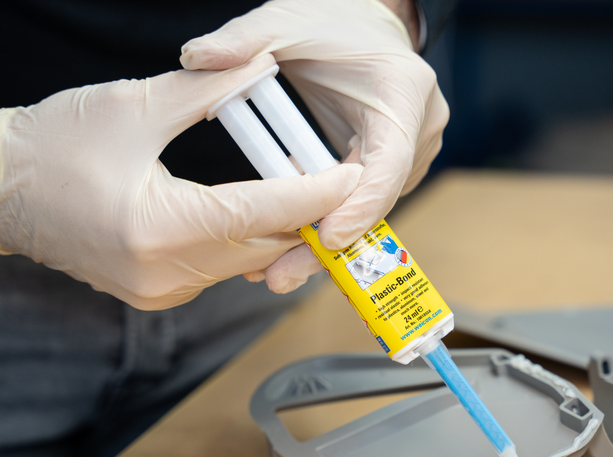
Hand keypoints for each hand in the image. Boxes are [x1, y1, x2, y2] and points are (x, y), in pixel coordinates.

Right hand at [0, 54, 361, 309]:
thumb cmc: (53, 147)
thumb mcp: (134, 106)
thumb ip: (205, 91)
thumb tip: (259, 70)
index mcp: (163, 226)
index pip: (264, 211)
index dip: (315, 193)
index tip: (350, 176)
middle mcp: (167, 272)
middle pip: (264, 247)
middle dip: (303, 215)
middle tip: (330, 177)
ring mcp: (162, 290)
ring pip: (246, 262)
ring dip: (274, 229)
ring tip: (296, 188)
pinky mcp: (157, 294)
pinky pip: (220, 269)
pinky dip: (242, 242)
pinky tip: (251, 211)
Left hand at [180, 0, 448, 281]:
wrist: (369, 22)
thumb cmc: (334, 20)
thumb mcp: (287, 21)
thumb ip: (244, 40)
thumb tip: (195, 58)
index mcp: (403, 94)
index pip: (387, 164)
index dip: (359, 207)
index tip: (326, 238)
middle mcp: (417, 130)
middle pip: (376, 202)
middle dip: (329, 242)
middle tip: (280, 274)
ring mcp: (409, 153)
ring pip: (369, 211)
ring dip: (325, 240)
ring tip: (272, 269)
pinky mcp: (392, 166)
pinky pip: (361, 202)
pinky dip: (327, 221)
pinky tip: (286, 241)